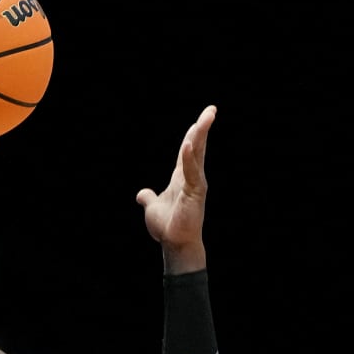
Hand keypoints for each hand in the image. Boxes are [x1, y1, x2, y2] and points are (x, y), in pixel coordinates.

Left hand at [137, 106, 215, 264]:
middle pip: (197, 147)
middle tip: (212, 109)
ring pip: (198, 155)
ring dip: (201, 136)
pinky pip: (192, 172)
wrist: (175, 244)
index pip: (188, 150)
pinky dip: (189, 159)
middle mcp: (191, 177)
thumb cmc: (168, 227)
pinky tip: (187, 145)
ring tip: (206, 117)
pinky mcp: (195, 193)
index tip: (202, 118)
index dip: (194, 134)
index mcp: (182, 177)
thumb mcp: (152, 207)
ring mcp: (195, 184)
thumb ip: (148, 198)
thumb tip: (141, 194)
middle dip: (203, 127)